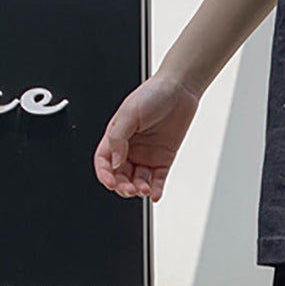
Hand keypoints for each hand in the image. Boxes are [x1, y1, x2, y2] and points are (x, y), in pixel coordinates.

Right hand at [93, 73, 199, 201]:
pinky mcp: (164, 159)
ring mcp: (147, 155)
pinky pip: (157, 179)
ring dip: (139, 188)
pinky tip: (154, 194)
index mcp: (116, 136)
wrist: (180, 91)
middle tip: (129, 189)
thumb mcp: (128, 113)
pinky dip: (155, 189)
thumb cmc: (153, 94)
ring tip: (143, 189)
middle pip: (120, 175)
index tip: (110, 182)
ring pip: (138, 180)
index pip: (104, 161)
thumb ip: (118, 138)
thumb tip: (114, 162)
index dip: (104, 174)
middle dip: (123, 186)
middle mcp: (130, 148)